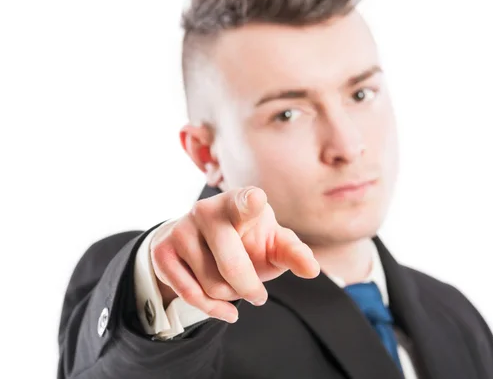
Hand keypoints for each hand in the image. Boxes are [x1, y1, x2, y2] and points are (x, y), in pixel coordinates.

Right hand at [149, 187, 319, 322]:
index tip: (256, 200)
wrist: (199, 242)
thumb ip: (294, 253)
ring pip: (212, 285)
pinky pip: (190, 294)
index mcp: (240, 202)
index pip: (246, 202)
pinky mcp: (163, 251)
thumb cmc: (246, 240)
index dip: (251, 203)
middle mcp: (207, 210)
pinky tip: (226, 310)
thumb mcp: (272, 243)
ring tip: (234, 288)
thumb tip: (312, 269)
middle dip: (250, 289)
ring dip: (230, 296)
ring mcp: (181, 229)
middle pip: (232, 266)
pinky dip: (213, 309)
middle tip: (259, 296)